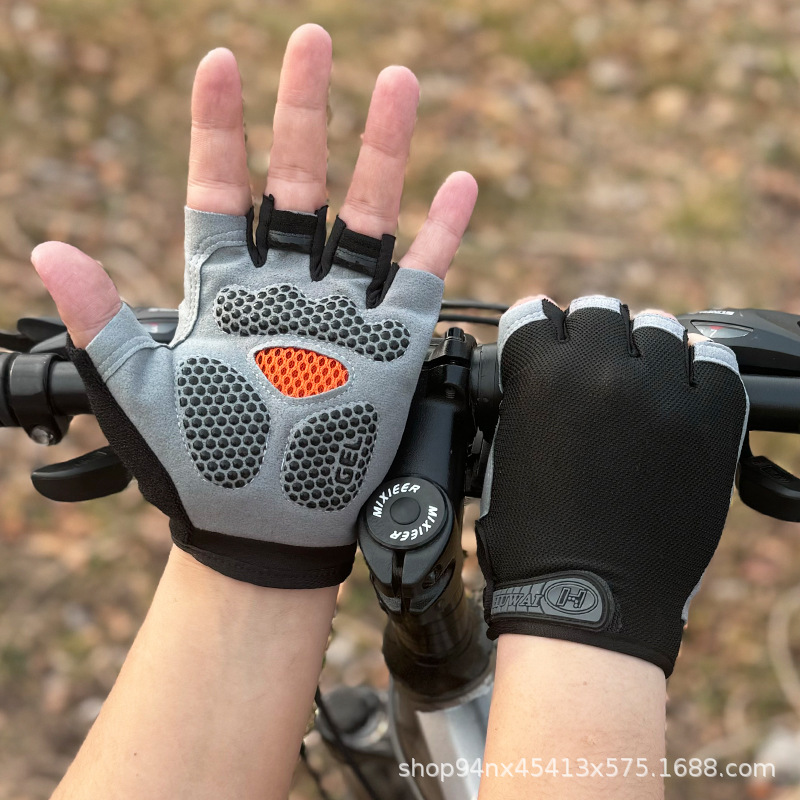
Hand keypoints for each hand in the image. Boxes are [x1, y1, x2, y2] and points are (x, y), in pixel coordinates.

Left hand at [31, 25, 477, 588]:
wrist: (265, 526)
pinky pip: (420, 278)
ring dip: (382, 151)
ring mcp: (342, 313)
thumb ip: (105, 318)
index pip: (219, 189)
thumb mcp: (140, 389)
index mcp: (223, 290)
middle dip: (304, 112)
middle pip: (296, 183)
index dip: (218, 127)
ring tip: (398, 83)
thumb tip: (49, 246)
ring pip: (366, 216)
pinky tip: (456, 185)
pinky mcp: (390, 347)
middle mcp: (285, 289)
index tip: (219, 62)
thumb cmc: (200, 464)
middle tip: (314, 41)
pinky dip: (439, 234)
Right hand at [476, 294, 747, 675]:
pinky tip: (678, 390)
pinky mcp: (710, 424)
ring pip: (656, 328)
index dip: (536, 331)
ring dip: (639, 349)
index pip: (536, 313)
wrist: (589, 600)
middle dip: (586, 334)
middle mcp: (602, 371)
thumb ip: (523, 398)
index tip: (542, 341)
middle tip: (588, 364)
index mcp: (540, 375)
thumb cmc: (532, 537)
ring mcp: (662, 394)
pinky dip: (695, 370)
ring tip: (634, 379)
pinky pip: (714, 365)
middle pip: (599, 312)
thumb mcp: (502, 452)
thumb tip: (544, 373)